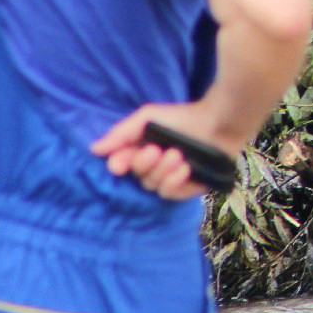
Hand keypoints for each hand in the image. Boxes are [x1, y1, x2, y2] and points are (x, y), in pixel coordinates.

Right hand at [91, 101, 242, 201]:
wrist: (218, 121)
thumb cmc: (182, 117)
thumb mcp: (148, 118)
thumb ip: (121, 133)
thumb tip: (94, 150)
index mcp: (142, 151)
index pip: (122, 166)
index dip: (119, 166)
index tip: (119, 165)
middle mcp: (155, 167)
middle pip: (137, 177)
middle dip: (144, 165)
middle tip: (157, 151)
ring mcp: (173, 179)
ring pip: (153, 186)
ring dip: (162, 171)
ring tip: (177, 155)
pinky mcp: (189, 189)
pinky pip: (171, 195)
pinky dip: (174, 182)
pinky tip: (185, 169)